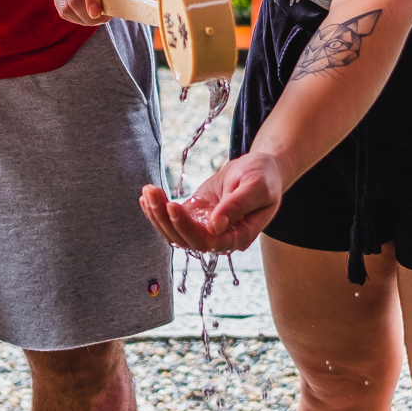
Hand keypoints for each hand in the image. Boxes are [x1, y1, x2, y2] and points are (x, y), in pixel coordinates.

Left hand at [139, 149, 290, 253]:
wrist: (262, 168)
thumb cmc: (264, 176)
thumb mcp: (256, 187)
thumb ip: (238, 206)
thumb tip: (215, 226)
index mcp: (239, 236)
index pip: (208, 242)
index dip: (187, 228)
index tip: (172, 206)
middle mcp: (220, 238)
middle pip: (186, 240)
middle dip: (165, 218)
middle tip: (152, 193)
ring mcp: (206, 229)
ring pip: (175, 234)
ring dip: (157, 215)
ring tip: (148, 191)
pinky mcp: (196, 217)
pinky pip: (173, 222)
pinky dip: (157, 211)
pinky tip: (146, 197)